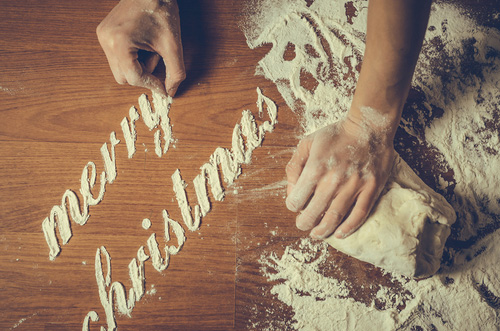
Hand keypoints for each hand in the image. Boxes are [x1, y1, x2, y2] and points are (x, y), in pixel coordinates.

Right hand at [97, 0, 184, 96]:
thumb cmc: (162, 11)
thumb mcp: (173, 45)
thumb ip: (175, 72)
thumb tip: (170, 92)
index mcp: (119, 42)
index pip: (134, 77)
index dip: (152, 85)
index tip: (165, 88)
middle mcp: (106, 40)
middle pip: (124, 77)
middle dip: (144, 74)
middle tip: (158, 58)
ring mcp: (103, 36)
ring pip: (120, 69)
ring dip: (139, 66)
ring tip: (151, 48)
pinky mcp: (104, 34)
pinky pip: (117, 58)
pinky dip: (133, 58)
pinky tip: (143, 44)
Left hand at [286, 110, 395, 238]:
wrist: (368, 127)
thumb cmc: (335, 135)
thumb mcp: (307, 143)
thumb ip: (294, 166)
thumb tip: (292, 190)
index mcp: (315, 168)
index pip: (297, 199)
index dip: (293, 205)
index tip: (296, 205)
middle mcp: (333, 180)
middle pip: (313, 213)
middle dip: (304, 223)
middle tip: (303, 224)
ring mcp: (354, 185)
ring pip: (335, 217)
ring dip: (323, 230)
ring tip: (317, 234)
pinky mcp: (371, 188)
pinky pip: (359, 214)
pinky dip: (349, 227)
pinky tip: (340, 233)